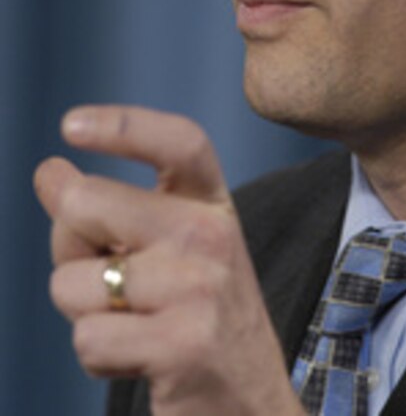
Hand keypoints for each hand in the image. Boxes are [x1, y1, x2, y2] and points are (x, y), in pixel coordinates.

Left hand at [34, 105, 303, 415]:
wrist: (249, 403)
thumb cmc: (195, 318)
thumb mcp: (164, 250)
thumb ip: (107, 211)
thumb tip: (49, 172)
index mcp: (211, 204)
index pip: (179, 142)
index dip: (124, 125)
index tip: (70, 125)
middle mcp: (211, 233)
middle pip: (86, 203)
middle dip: (68, 244)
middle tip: (105, 274)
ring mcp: (199, 286)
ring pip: (72, 282)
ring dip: (83, 312)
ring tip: (133, 324)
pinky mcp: (183, 343)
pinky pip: (87, 339)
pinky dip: (98, 356)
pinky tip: (138, 357)